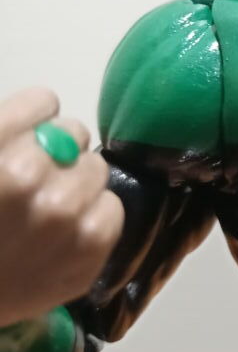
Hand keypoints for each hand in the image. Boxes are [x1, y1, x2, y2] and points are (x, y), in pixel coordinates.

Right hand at [0, 87, 123, 326]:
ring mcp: (64, 216)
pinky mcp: (90, 250)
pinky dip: (95, 216)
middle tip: (35, 181)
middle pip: (74, 131)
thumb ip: (7, 135)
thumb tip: (44, 117)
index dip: (32, 120)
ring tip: (49, 211)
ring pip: (96, 168)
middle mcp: (29, 177)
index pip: (43, 100)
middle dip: (56, 151)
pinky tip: (67, 234)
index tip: (23, 140)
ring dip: (77, 183)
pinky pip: (113, 207)